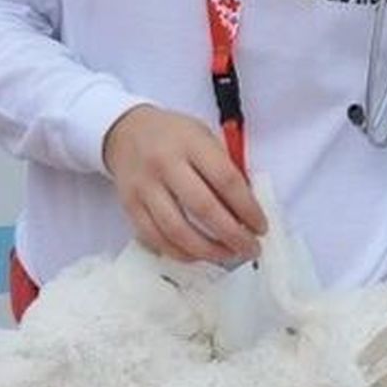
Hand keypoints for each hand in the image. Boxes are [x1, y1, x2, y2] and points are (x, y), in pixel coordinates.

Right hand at [102, 104, 265, 262]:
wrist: (126, 131)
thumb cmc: (173, 136)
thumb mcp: (204, 138)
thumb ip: (225, 168)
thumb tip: (247, 210)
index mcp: (191, 143)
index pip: (226, 181)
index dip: (248, 209)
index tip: (261, 226)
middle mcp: (165, 164)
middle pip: (203, 209)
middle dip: (232, 235)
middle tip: (250, 248)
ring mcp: (145, 187)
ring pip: (177, 230)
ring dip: (207, 250)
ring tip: (227, 254)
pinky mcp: (130, 206)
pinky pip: (155, 238)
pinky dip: (179, 252)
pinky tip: (197, 254)